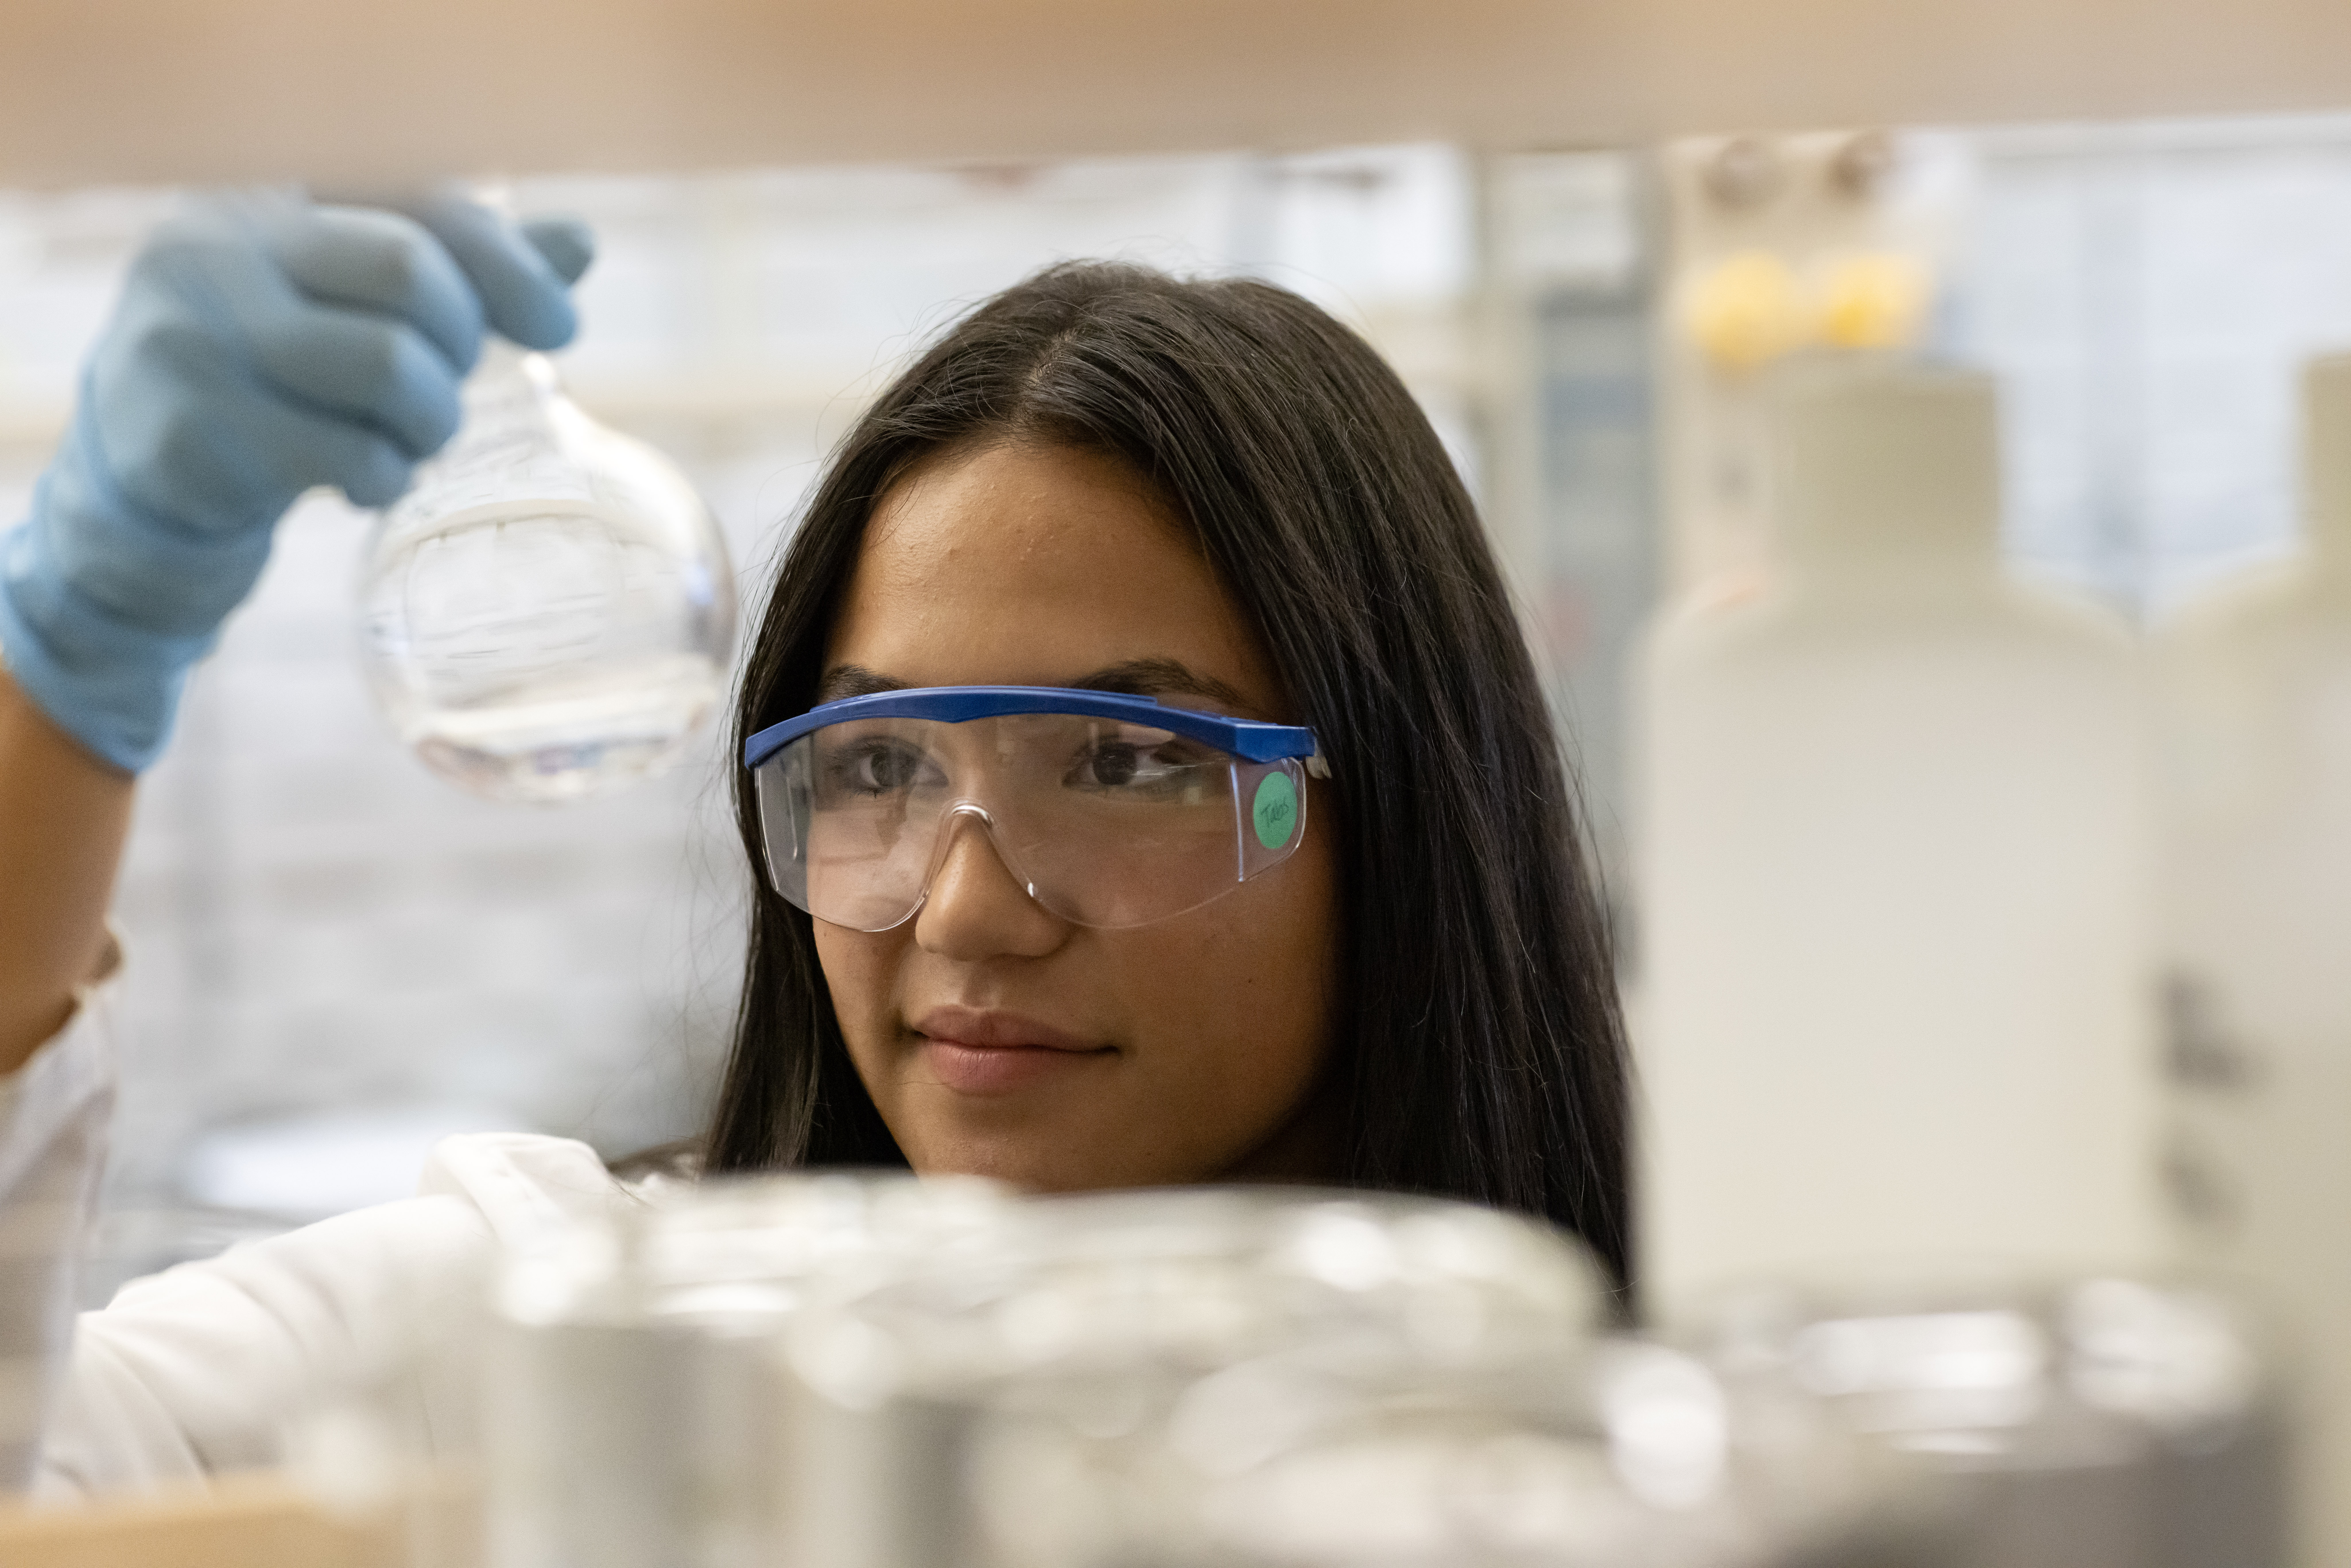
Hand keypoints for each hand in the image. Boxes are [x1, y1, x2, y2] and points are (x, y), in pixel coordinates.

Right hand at [0, 189, 595, 772]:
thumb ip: (463, 271)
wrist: (150, 476)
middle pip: (407, 270)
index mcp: (260, 197)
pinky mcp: (190, 432)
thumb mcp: (362, 308)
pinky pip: (347, 453)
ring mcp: (189, 337)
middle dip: (458, 345)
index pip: (414, 197)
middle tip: (439, 393)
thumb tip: (581, 243)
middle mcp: (211, 245)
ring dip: (428, 421)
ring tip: (404, 440)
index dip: (504, 261)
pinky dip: (384, 477)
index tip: (561, 327)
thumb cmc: (282, 378)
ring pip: (386, 366)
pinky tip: (359, 478)